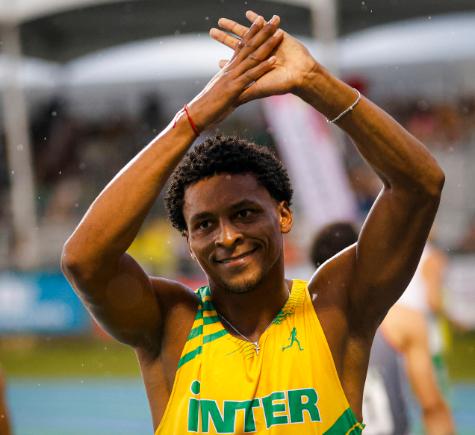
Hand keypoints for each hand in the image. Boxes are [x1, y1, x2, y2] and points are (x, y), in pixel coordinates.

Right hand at [187, 15, 283, 129]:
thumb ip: (227, 85)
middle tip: (274, 18)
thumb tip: (232, 86)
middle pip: (249, 47)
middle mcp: (231, 69)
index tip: (260, 20)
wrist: (196, 115)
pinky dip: (262, 67)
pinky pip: (251, 75)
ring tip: (280, 33)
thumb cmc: (206, 107)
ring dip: (267, 45)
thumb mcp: (219, 92)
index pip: (241, 47)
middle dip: (262, 32)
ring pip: (252, 57)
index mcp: (227, 69)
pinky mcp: (235, 88)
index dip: (251, 33)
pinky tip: (274, 60)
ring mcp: (233, 77)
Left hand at [210, 10, 317, 103]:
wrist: (300, 74)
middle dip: (224, 38)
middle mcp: (258, 56)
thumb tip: (227, 101)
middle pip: (237, 45)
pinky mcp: (277, 36)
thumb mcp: (258, 89)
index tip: (217, 63)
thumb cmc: (280, 85)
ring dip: (234, 26)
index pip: (237, 64)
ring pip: (247, 33)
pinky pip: (265, 25)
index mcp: (254, 68)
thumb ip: (243, 93)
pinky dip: (256, 19)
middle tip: (212, 32)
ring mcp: (267, 45)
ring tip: (221, 21)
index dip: (228, 63)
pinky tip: (248, 13)